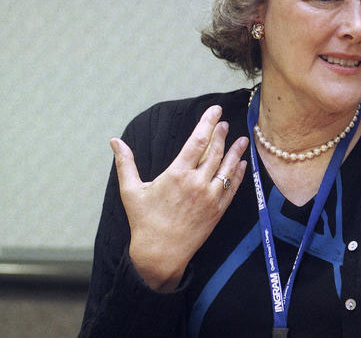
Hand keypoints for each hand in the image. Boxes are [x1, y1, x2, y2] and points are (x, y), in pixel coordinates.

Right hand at [110, 105, 248, 290]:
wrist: (160, 254)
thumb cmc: (143, 222)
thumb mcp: (130, 191)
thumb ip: (125, 163)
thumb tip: (114, 141)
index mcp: (177, 174)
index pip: (197, 141)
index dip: (208, 123)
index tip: (215, 111)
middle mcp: (196, 183)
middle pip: (214, 152)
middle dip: (221, 134)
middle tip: (225, 123)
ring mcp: (210, 197)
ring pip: (227, 168)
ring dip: (236, 152)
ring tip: (242, 139)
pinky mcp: (218, 210)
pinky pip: (232, 188)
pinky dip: (239, 174)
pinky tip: (242, 164)